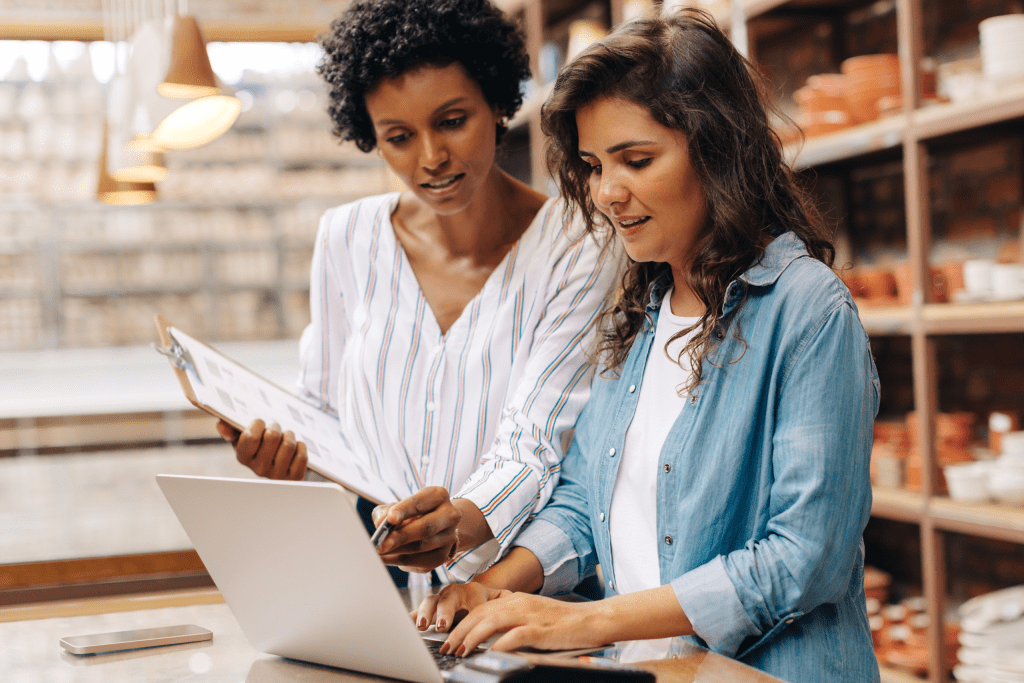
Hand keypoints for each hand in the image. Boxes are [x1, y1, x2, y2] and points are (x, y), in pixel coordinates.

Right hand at [217, 418, 306, 479]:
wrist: (277, 468)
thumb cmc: (258, 448)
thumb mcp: (243, 438)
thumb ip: (231, 428)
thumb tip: (222, 425)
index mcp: (243, 457)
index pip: (251, 436)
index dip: (258, 424)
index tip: (260, 424)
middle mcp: (258, 469)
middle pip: (272, 436)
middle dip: (276, 427)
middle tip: (275, 430)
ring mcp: (276, 475)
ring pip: (289, 444)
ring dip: (289, 436)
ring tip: (285, 438)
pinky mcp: (294, 478)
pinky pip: (302, 455)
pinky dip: (300, 446)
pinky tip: (294, 449)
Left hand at [371, 486, 460, 572]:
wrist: (434, 527)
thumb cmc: (411, 514)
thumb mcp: (397, 507)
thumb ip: (386, 512)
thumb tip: (381, 524)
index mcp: (438, 496)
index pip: (420, 503)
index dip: (404, 510)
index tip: (390, 518)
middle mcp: (449, 515)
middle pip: (425, 527)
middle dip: (400, 536)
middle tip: (381, 544)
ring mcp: (448, 537)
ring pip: (421, 547)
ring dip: (397, 551)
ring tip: (378, 552)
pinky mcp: (443, 556)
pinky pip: (420, 561)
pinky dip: (399, 561)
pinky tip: (385, 559)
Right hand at [412, 582, 510, 632]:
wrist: (480, 596)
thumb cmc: (492, 603)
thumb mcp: (502, 603)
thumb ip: (504, 608)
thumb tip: (512, 615)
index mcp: (475, 590)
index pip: (474, 599)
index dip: (474, 611)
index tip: (475, 624)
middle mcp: (455, 592)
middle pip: (449, 598)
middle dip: (446, 612)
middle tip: (443, 626)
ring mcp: (440, 599)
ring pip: (432, 601)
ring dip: (427, 613)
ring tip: (424, 626)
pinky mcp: (429, 608)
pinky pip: (418, 610)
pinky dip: (412, 616)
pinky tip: (406, 623)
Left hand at [439, 592, 604, 656]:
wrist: (593, 619)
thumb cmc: (564, 622)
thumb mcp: (533, 616)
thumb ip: (512, 622)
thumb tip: (489, 638)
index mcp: (515, 600)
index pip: (480, 609)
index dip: (461, 623)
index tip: (448, 637)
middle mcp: (519, 603)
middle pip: (480, 614)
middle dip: (459, 631)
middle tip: (446, 646)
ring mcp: (529, 615)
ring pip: (491, 622)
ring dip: (472, 637)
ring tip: (460, 651)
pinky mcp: (540, 629)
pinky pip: (514, 635)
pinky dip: (498, 644)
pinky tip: (489, 653)